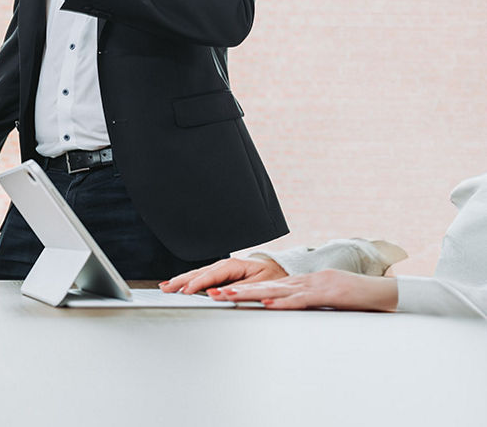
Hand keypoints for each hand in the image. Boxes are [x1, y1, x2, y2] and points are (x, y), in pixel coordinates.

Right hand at [160, 256, 287, 293]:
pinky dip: (188, 281)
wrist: (279, 273)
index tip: (185, 291)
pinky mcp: (220, 276)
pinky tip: (178, 285)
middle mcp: (225, 265)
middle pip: (199, 273)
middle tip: (167, 289)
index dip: (197, 283)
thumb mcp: (260, 286)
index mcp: (235, 265)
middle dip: (181, 281)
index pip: (211, 275)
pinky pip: (201, 278)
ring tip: (166, 287)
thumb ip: (239, 290)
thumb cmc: (273, 278)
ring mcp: (221, 270)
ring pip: (197, 275)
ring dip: (181, 281)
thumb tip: (218, 294)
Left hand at [207, 269, 399, 311]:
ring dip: (250, 294)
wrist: (378, 290)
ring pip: (275, 291)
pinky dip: (283, 302)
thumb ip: (299, 302)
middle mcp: (299, 282)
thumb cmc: (350, 297)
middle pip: (261, 286)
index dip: (239, 290)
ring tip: (228, 297)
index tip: (218, 293)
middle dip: (235, 291)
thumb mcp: (319, 299)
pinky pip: (300, 299)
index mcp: (297, 284)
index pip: (262, 287)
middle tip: (212, 294)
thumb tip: (278, 307)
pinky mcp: (325, 294)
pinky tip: (268, 304)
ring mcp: (311, 286)